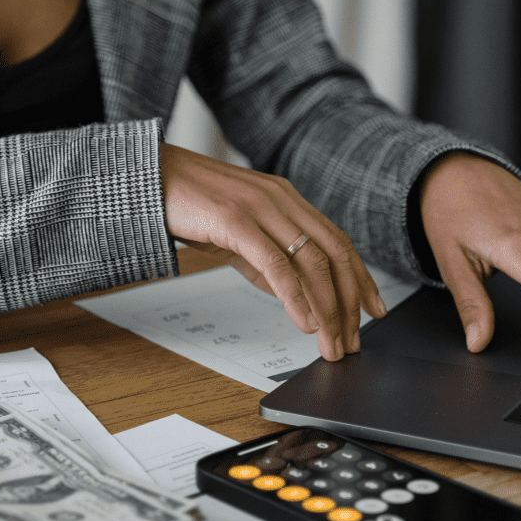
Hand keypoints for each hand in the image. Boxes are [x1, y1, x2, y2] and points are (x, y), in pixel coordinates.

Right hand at [159, 143, 385, 360]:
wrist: (147, 178)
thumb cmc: (189, 203)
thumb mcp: (238, 233)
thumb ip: (266, 259)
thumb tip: (292, 295)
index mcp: (286, 200)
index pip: (337, 241)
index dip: (360, 278)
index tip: (373, 310)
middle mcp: (281, 200)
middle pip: (334, 254)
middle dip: (350, 301)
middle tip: (354, 339)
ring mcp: (261, 208)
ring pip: (312, 262)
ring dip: (328, 308)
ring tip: (331, 341)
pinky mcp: (236, 221)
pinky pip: (276, 264)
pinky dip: (296, 297)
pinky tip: (304, 321)